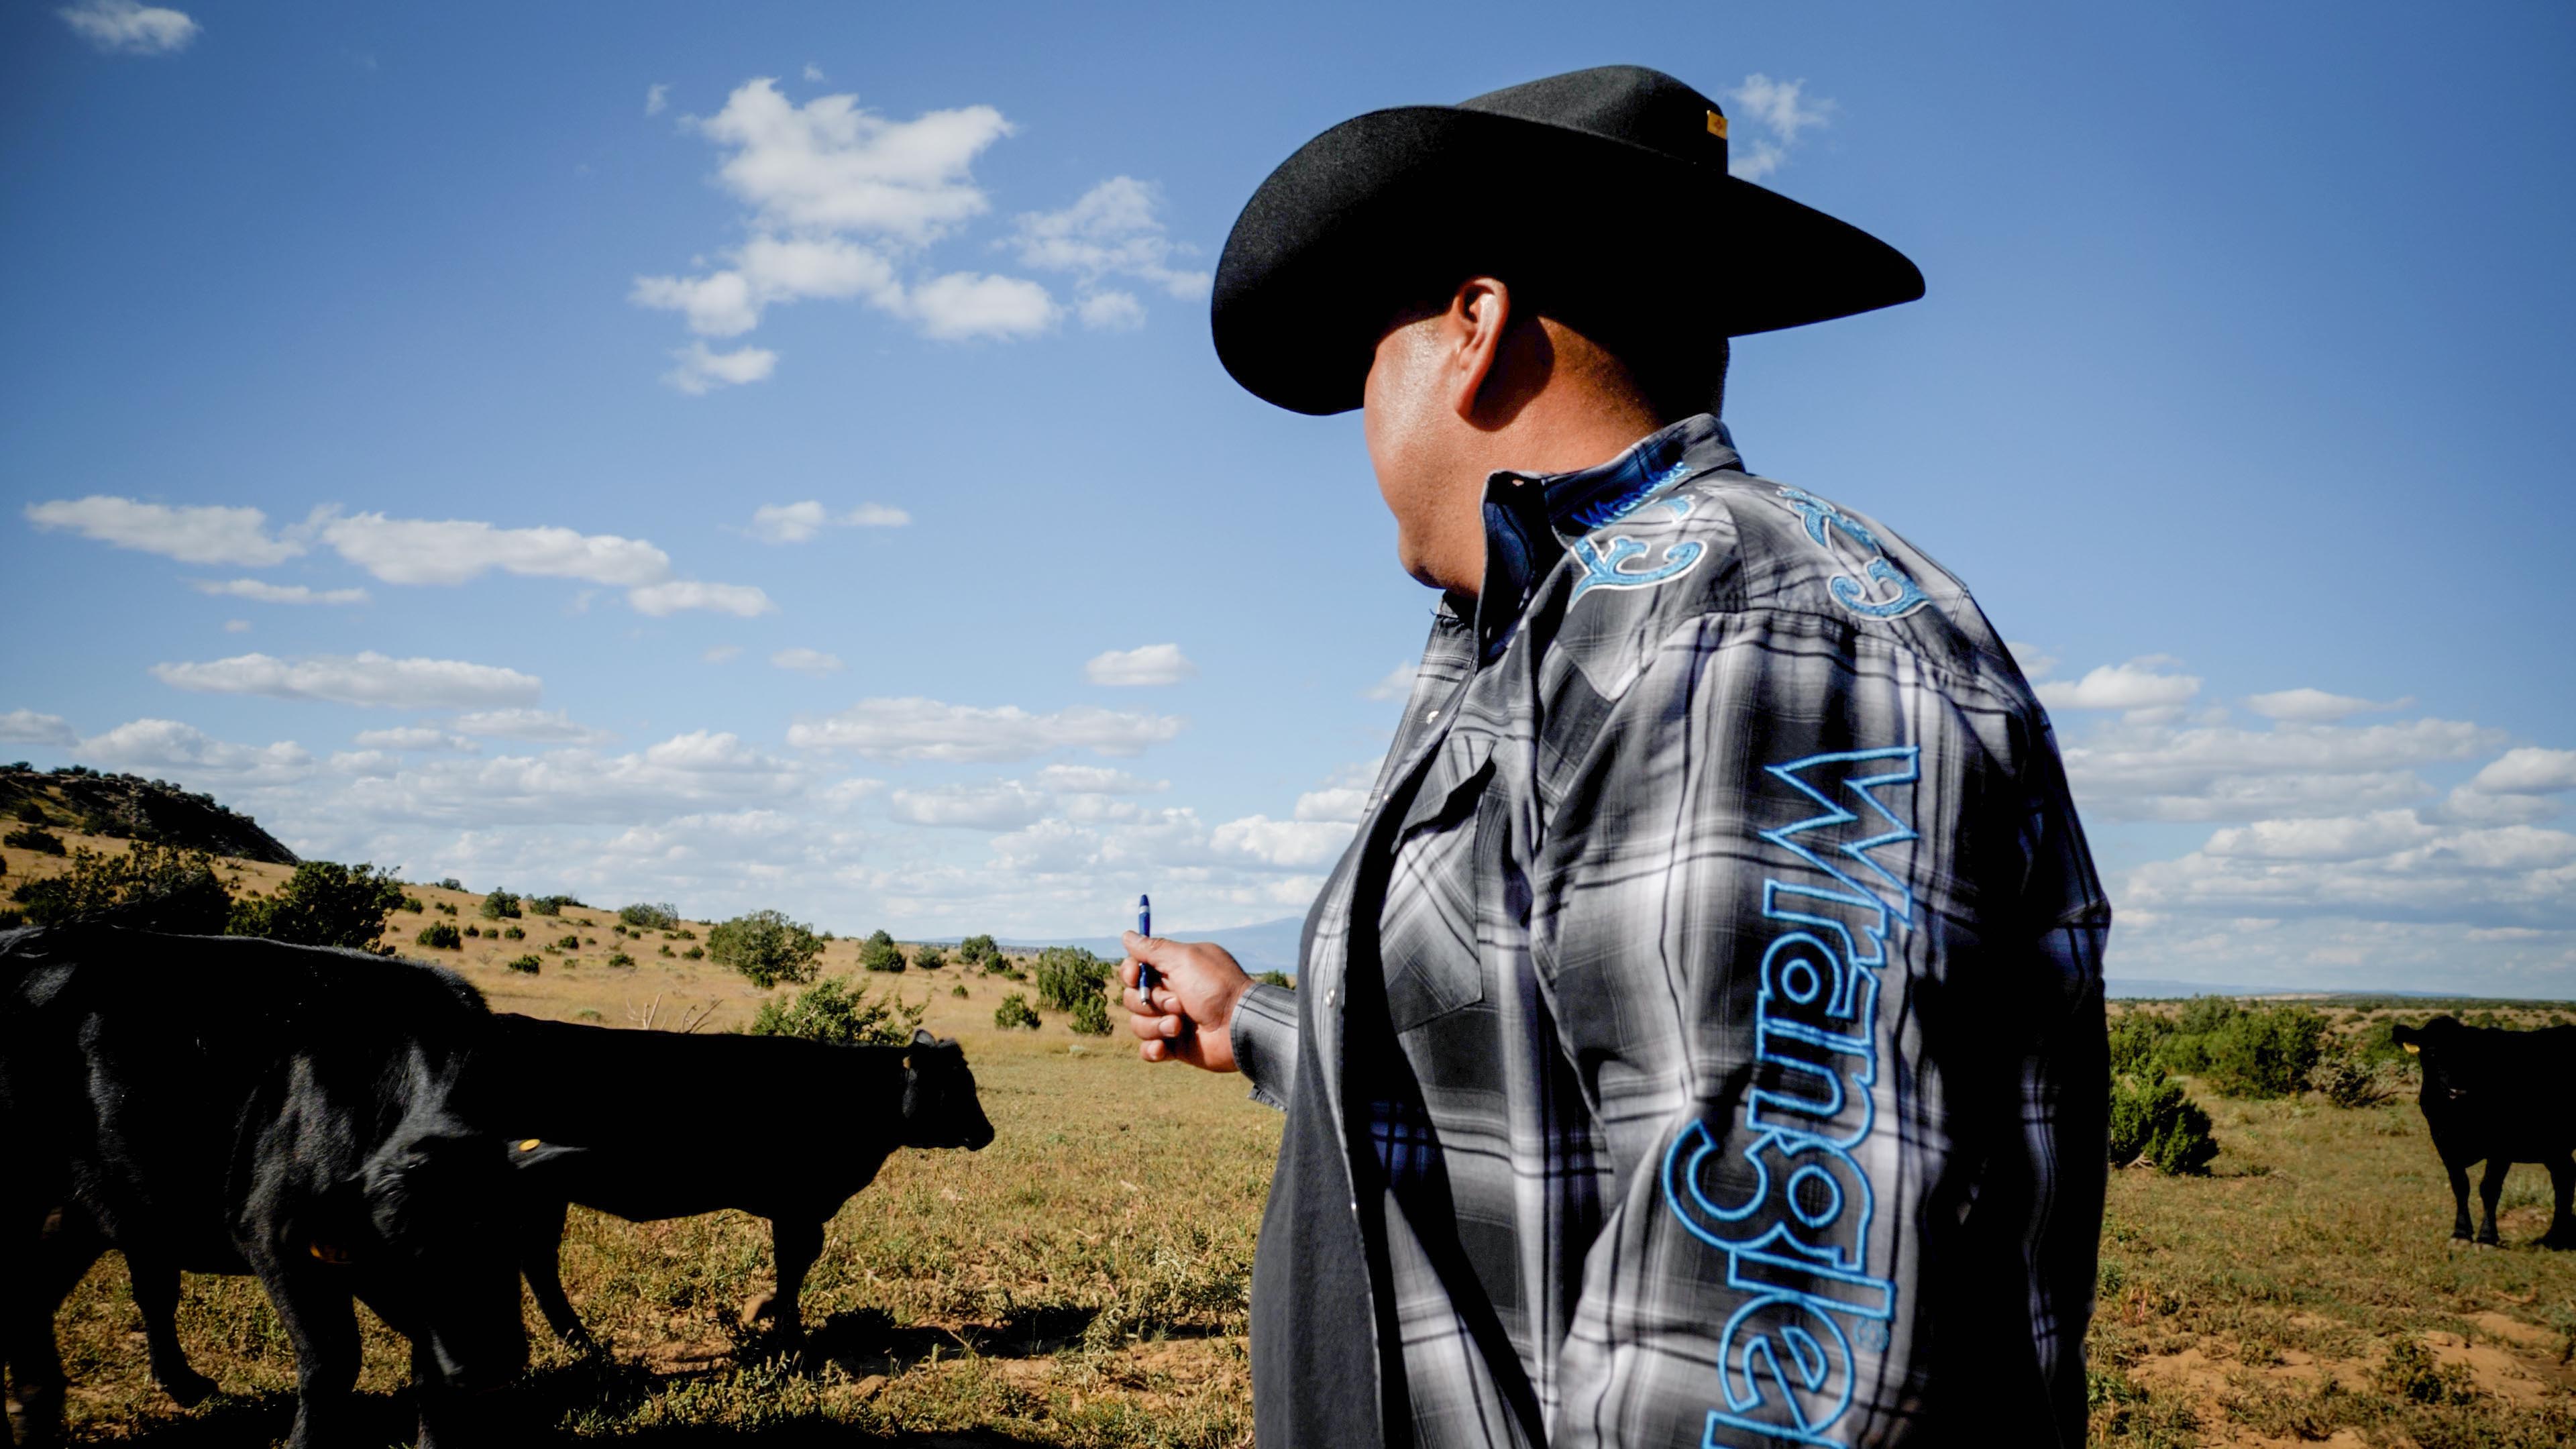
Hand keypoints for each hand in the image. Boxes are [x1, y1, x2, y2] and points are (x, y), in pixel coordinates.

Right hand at [1119, 930, 1254, 1072]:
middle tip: (1178, 1003)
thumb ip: (1153, 949)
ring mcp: (1171, 1021)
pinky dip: (1153, 1049)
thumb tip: (1127, 935)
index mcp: (1174, 970)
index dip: (1130, 973)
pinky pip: (1148, 1049)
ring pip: (1138, 1024)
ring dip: (1155, 1025)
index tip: (1134, 976)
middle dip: (1151, 1002)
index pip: (1136, 969)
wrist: (1240, 1027)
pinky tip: (1164, 1047)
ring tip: (1179, 1026)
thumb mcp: (1184, 958)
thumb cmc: (1215, 987)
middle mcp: (1171, 994)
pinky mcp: (1175, 1046)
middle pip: (1132, 997)